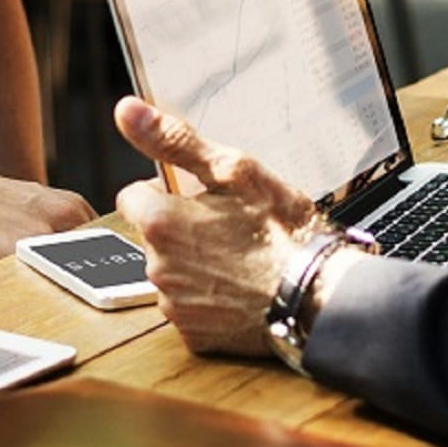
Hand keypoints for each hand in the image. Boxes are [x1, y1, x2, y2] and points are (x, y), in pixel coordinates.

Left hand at [113, 97, 313, 356]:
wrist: (321, 297)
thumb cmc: (283, 231)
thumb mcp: (234, 170)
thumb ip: (173, 140)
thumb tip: (126, 110)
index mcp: (160, 222)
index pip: (133, 197)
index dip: (164, 193)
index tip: (196, 198)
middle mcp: (157, 267)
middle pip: (154, 237)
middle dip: (181, 229)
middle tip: (227, 227)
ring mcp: (174, 305)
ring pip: (171, 273)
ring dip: (194, 264)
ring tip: (238, 259)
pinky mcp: (193, 336)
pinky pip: (190, 310)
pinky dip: (208, 300)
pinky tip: (239, 289)